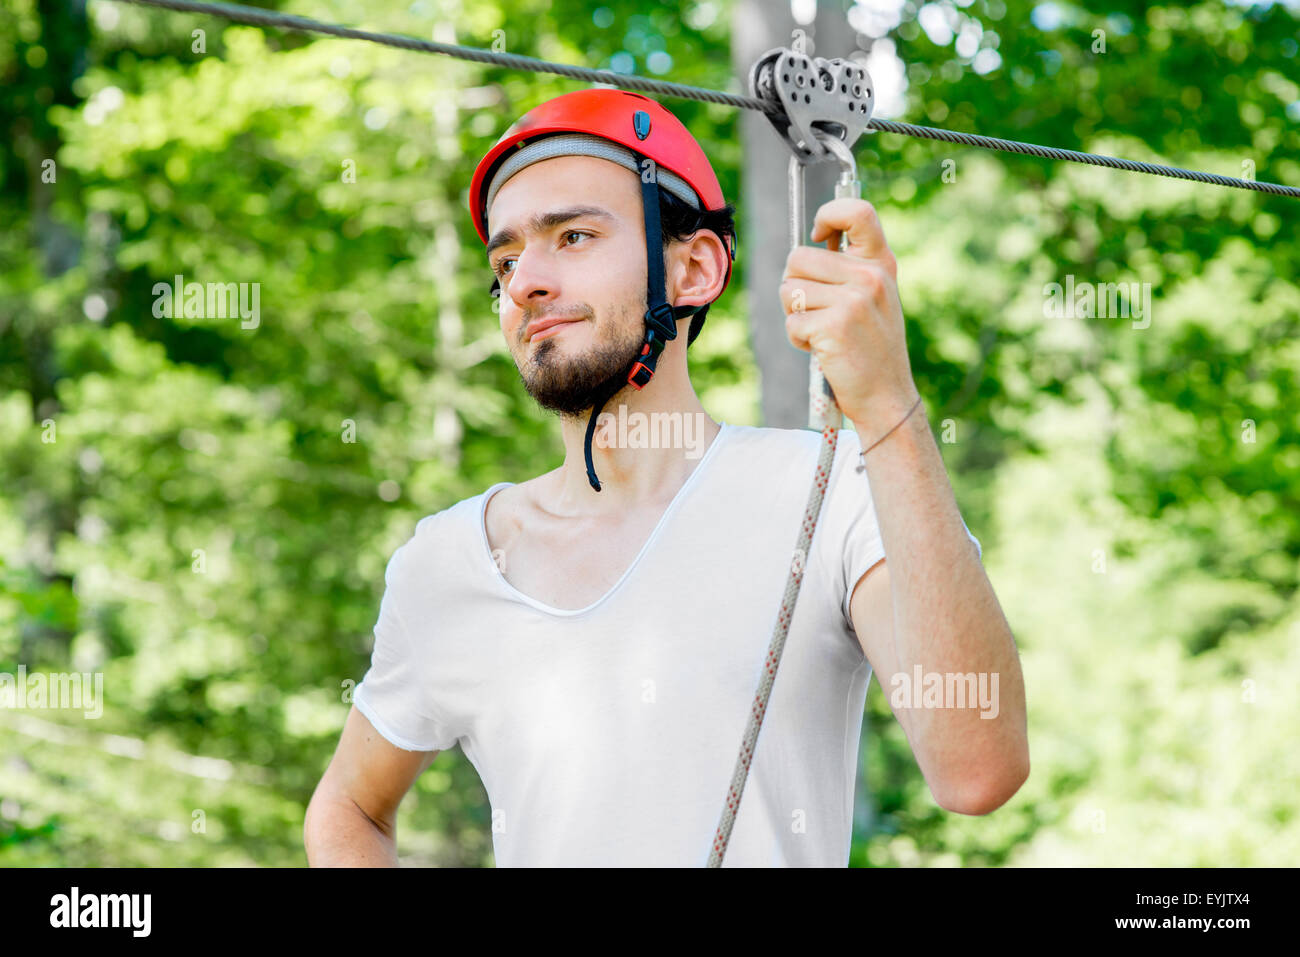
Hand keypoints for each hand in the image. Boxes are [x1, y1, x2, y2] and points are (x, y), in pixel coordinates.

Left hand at [778, 198, 919, 428]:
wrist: (887, 397)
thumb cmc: (871, 349)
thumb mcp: (874, 299)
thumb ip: (849, 270)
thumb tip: (809, 243)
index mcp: (881, 264)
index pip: (857, 212)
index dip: (829, 214)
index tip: (817, 235)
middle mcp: (870, 277)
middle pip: (798, 257)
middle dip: (794, 285)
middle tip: (815, 311)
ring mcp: (853, 300)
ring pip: (789, 289)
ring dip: (795, 314)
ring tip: (821, 333)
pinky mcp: (834, 326)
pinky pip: (792, 320)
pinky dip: (798, 338)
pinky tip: (821, 349)